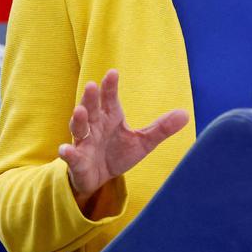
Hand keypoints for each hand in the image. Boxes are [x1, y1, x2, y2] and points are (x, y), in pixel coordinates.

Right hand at [58, 69, 188, 205]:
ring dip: (78, 119)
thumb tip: (186, 114)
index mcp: (110, 117)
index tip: (113, 73)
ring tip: (79, 111)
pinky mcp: (77, 160)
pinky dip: (68, 152)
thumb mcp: (143, 142)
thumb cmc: (118, 154)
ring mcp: (84, 142)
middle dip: (91, 98)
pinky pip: (72, 155)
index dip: (110, 87)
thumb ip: (161, 128)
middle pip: (92, 108)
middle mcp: (95, 126)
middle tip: (91, 85)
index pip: (110, 99)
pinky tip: (65, 149)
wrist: (99, 178)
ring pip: (79, 128)